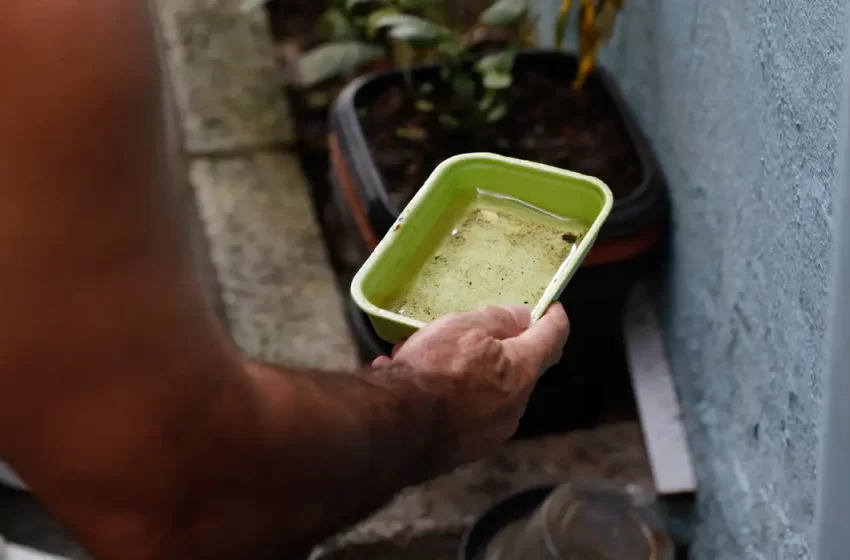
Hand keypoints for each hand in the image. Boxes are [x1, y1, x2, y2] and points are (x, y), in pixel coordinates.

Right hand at [372, 303, 568, 469]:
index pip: (553, 339)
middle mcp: (514, 408)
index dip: (554, 318)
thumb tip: (522, 317)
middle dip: (499, 350)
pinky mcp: (462, 450)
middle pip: (517, 370)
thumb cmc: (436, 369)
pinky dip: (444, 395)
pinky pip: (459, 412)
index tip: (552, 306)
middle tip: (473, 331)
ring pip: (484, 392)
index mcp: (522, 372)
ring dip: (464, 373)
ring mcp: (489, 433)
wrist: (396, 429)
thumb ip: (498, 319)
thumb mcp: (466, 327)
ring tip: (424, 357)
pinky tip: (409, 382)